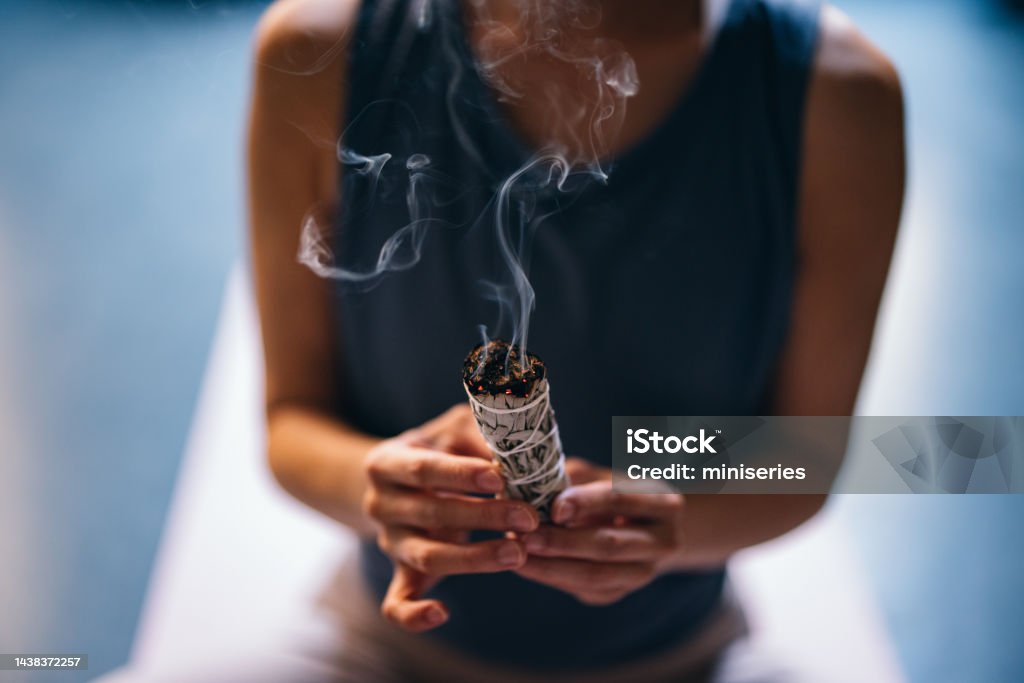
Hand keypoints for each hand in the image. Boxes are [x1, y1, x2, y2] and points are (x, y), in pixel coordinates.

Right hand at [363, 405, 539, 631]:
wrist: (398, 478)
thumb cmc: (438, 448)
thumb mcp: (453, 430)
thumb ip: (479, 438)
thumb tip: (518, 453)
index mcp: (386, 463)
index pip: (422, 469)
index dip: (460, 475)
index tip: (499, 477)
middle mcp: (380, 505)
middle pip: (430, 515)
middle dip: (483, 516)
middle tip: (528, 517)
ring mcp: (389, 542)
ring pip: (426, 557)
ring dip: (473, 558)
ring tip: (518, 553)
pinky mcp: (399, 574)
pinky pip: (396, 604)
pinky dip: (413, 615)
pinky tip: (442, 614)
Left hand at [516, 459, 685, 605]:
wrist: (645, 530)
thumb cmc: (615, 493)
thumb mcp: (604, 476)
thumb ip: (576, 478)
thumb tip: (534, 484)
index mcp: (662, 502)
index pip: (620, 500)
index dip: (586, 503)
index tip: (554, 507)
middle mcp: (663, 541)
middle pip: (609, 545)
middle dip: (564, 543)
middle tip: (527, 536)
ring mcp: (644, 573)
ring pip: (596, 576)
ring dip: (553, 566)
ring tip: (519, 554)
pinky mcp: (620, 592)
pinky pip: (584, 589)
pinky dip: (552, 577)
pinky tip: (526, 565)